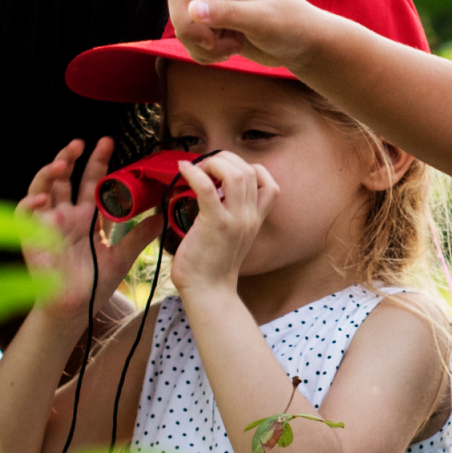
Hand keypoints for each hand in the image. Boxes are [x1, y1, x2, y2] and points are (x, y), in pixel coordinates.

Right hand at [19, 139, 156, 315]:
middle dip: (71, 157)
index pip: (90, 181)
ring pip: (42, 187)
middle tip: (82, 143)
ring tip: (62, 163)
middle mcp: (66, 215)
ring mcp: (48, 224)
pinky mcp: (32, 237)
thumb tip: (162, 215)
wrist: (77, 309)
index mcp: (86, 216)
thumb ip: (140, 235)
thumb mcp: (123, 255)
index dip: (97, 162)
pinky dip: (31, 203)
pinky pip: (25, 214)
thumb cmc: (95, 284)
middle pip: (65, 178)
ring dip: (49, 172)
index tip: (108, 143)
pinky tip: (43, 198)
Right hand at [158, 0, 326, 67]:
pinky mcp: (211, 27)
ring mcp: (212, 6)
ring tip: (231, 49)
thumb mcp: (264, 19)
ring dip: (199, 45)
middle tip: (210, 44)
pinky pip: (188, 42)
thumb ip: (229, 14)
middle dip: (188, 26)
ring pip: (181, 24)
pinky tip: (226, 53)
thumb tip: (193, 11)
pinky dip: (202, 54)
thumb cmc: (290, 24)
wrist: (300, 47)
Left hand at [166, 152, 278, 297]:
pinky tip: (183, 170)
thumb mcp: (233, 237)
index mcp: (255, 219)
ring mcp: (235, 220)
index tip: (224, 173)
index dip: (247, 168)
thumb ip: (230, 214)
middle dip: (225, 159)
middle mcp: (249, 217)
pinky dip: (194, 173)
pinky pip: (206, 187)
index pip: (268, 182)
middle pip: (248, 170)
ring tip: (197, 169)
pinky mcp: (215, 224)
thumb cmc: (212, 266)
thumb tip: (211, 191)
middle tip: (204, 167)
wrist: (209, 292)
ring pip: (234, 173)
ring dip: (213, 163)